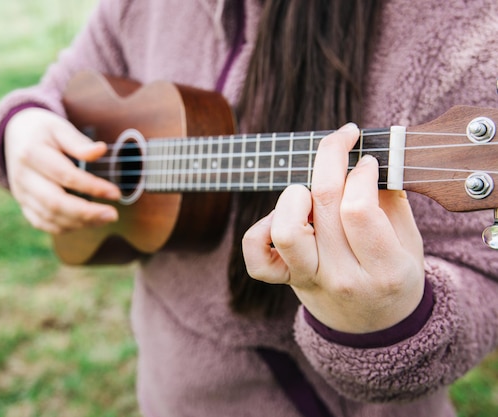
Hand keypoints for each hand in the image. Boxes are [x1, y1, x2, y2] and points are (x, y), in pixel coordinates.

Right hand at [4, 107, 120, 233]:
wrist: (15, 135)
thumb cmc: (43, 131)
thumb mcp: (59, 127)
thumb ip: (78, 142)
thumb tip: (101, 150)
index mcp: (32, 154)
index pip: (66, 176)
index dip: (92, 187)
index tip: (115, 193)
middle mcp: (23, 177)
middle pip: (55, 203)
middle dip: (86, 213)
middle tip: (112, 214)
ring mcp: (21, 193)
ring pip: (49, 217)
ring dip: (79, 222)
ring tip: (104, 218)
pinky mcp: (23, 204)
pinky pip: (42, 223)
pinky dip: (64, 227)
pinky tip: (85, 222)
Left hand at [242, 123, 424, 332]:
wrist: (373, 327)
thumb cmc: (393, 276)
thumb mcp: (410, 243)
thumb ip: (391, 201)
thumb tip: (369, 156)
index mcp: (384, 269)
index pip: (358, 208)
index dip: (360, 171)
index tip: (366, 158)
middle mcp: (343, 277)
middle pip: (323, 203)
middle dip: (330, 156)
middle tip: (342, 140)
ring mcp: (309, 280)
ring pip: (285, 230)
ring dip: (294, 195)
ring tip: (309, 190)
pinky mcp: (286, 281)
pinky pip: (256, 257)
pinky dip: (261, 228)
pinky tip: (282, 217)